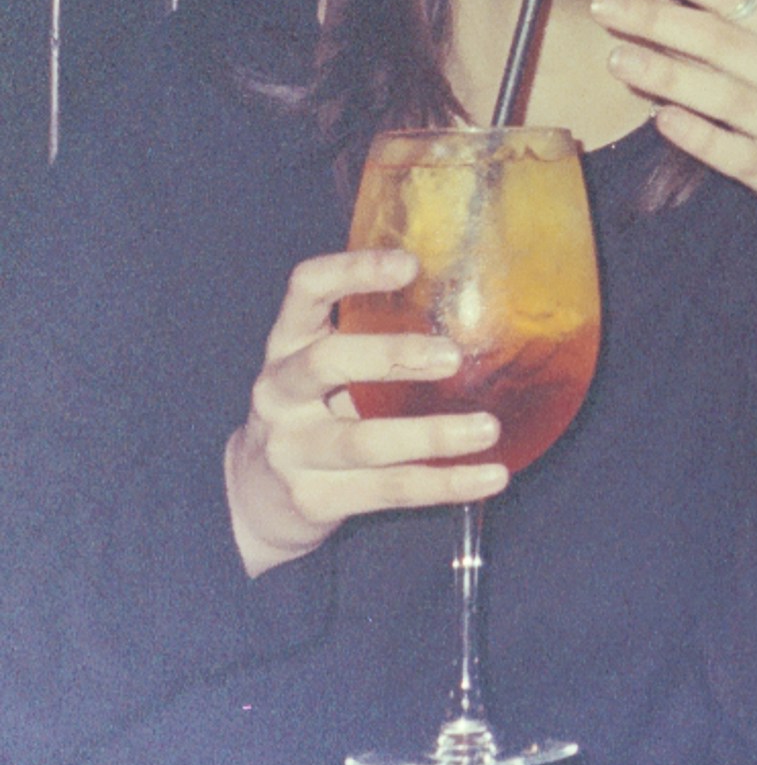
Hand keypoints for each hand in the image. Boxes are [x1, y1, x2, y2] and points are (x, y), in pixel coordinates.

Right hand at [225, 250, 505, 578]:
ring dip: (432, 435)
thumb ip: (378, 334)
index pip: (307, 289)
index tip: (411, 264)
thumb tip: (489, 299)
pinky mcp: (313, 499)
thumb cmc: (318, 410)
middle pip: (326, 363)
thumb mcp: (331, 364)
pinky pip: (387, 489)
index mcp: (288, 344)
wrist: (258, 497)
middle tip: (453, 357)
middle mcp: (279, 392)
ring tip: (488, 428)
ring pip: (363, 441)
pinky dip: (445, 485)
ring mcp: (291, 450)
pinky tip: (491, 477)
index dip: (353, 270)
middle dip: (390, 356)